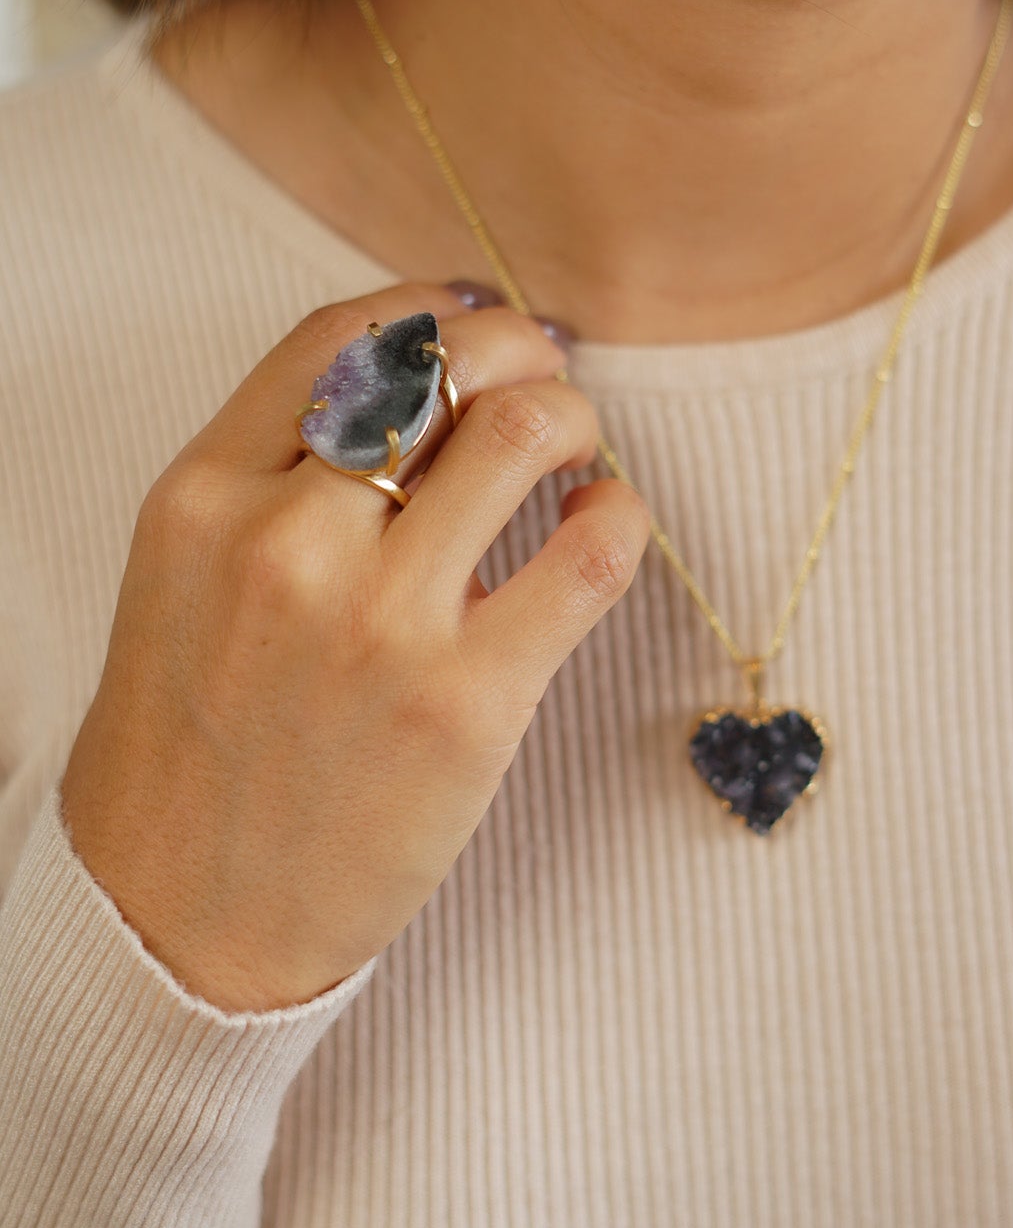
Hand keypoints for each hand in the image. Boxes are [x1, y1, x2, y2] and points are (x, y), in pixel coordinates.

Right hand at [59, 282, 650, 1009]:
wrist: (178, 920)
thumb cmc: (191, 747)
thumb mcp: (183, 580)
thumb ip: (271, 480)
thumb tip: (416, 388)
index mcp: (204, 497)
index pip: (344, 335)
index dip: (436, 308)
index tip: (480, 320)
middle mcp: (288, 539)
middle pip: (444, 364)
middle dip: (520, 350)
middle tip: (545, 380)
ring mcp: (382, 619)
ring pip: (527, 431)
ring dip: (576, 420)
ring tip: (577, 458)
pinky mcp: (470, 700)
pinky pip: (594, 553)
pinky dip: (620, 516)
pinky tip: (602, 527)